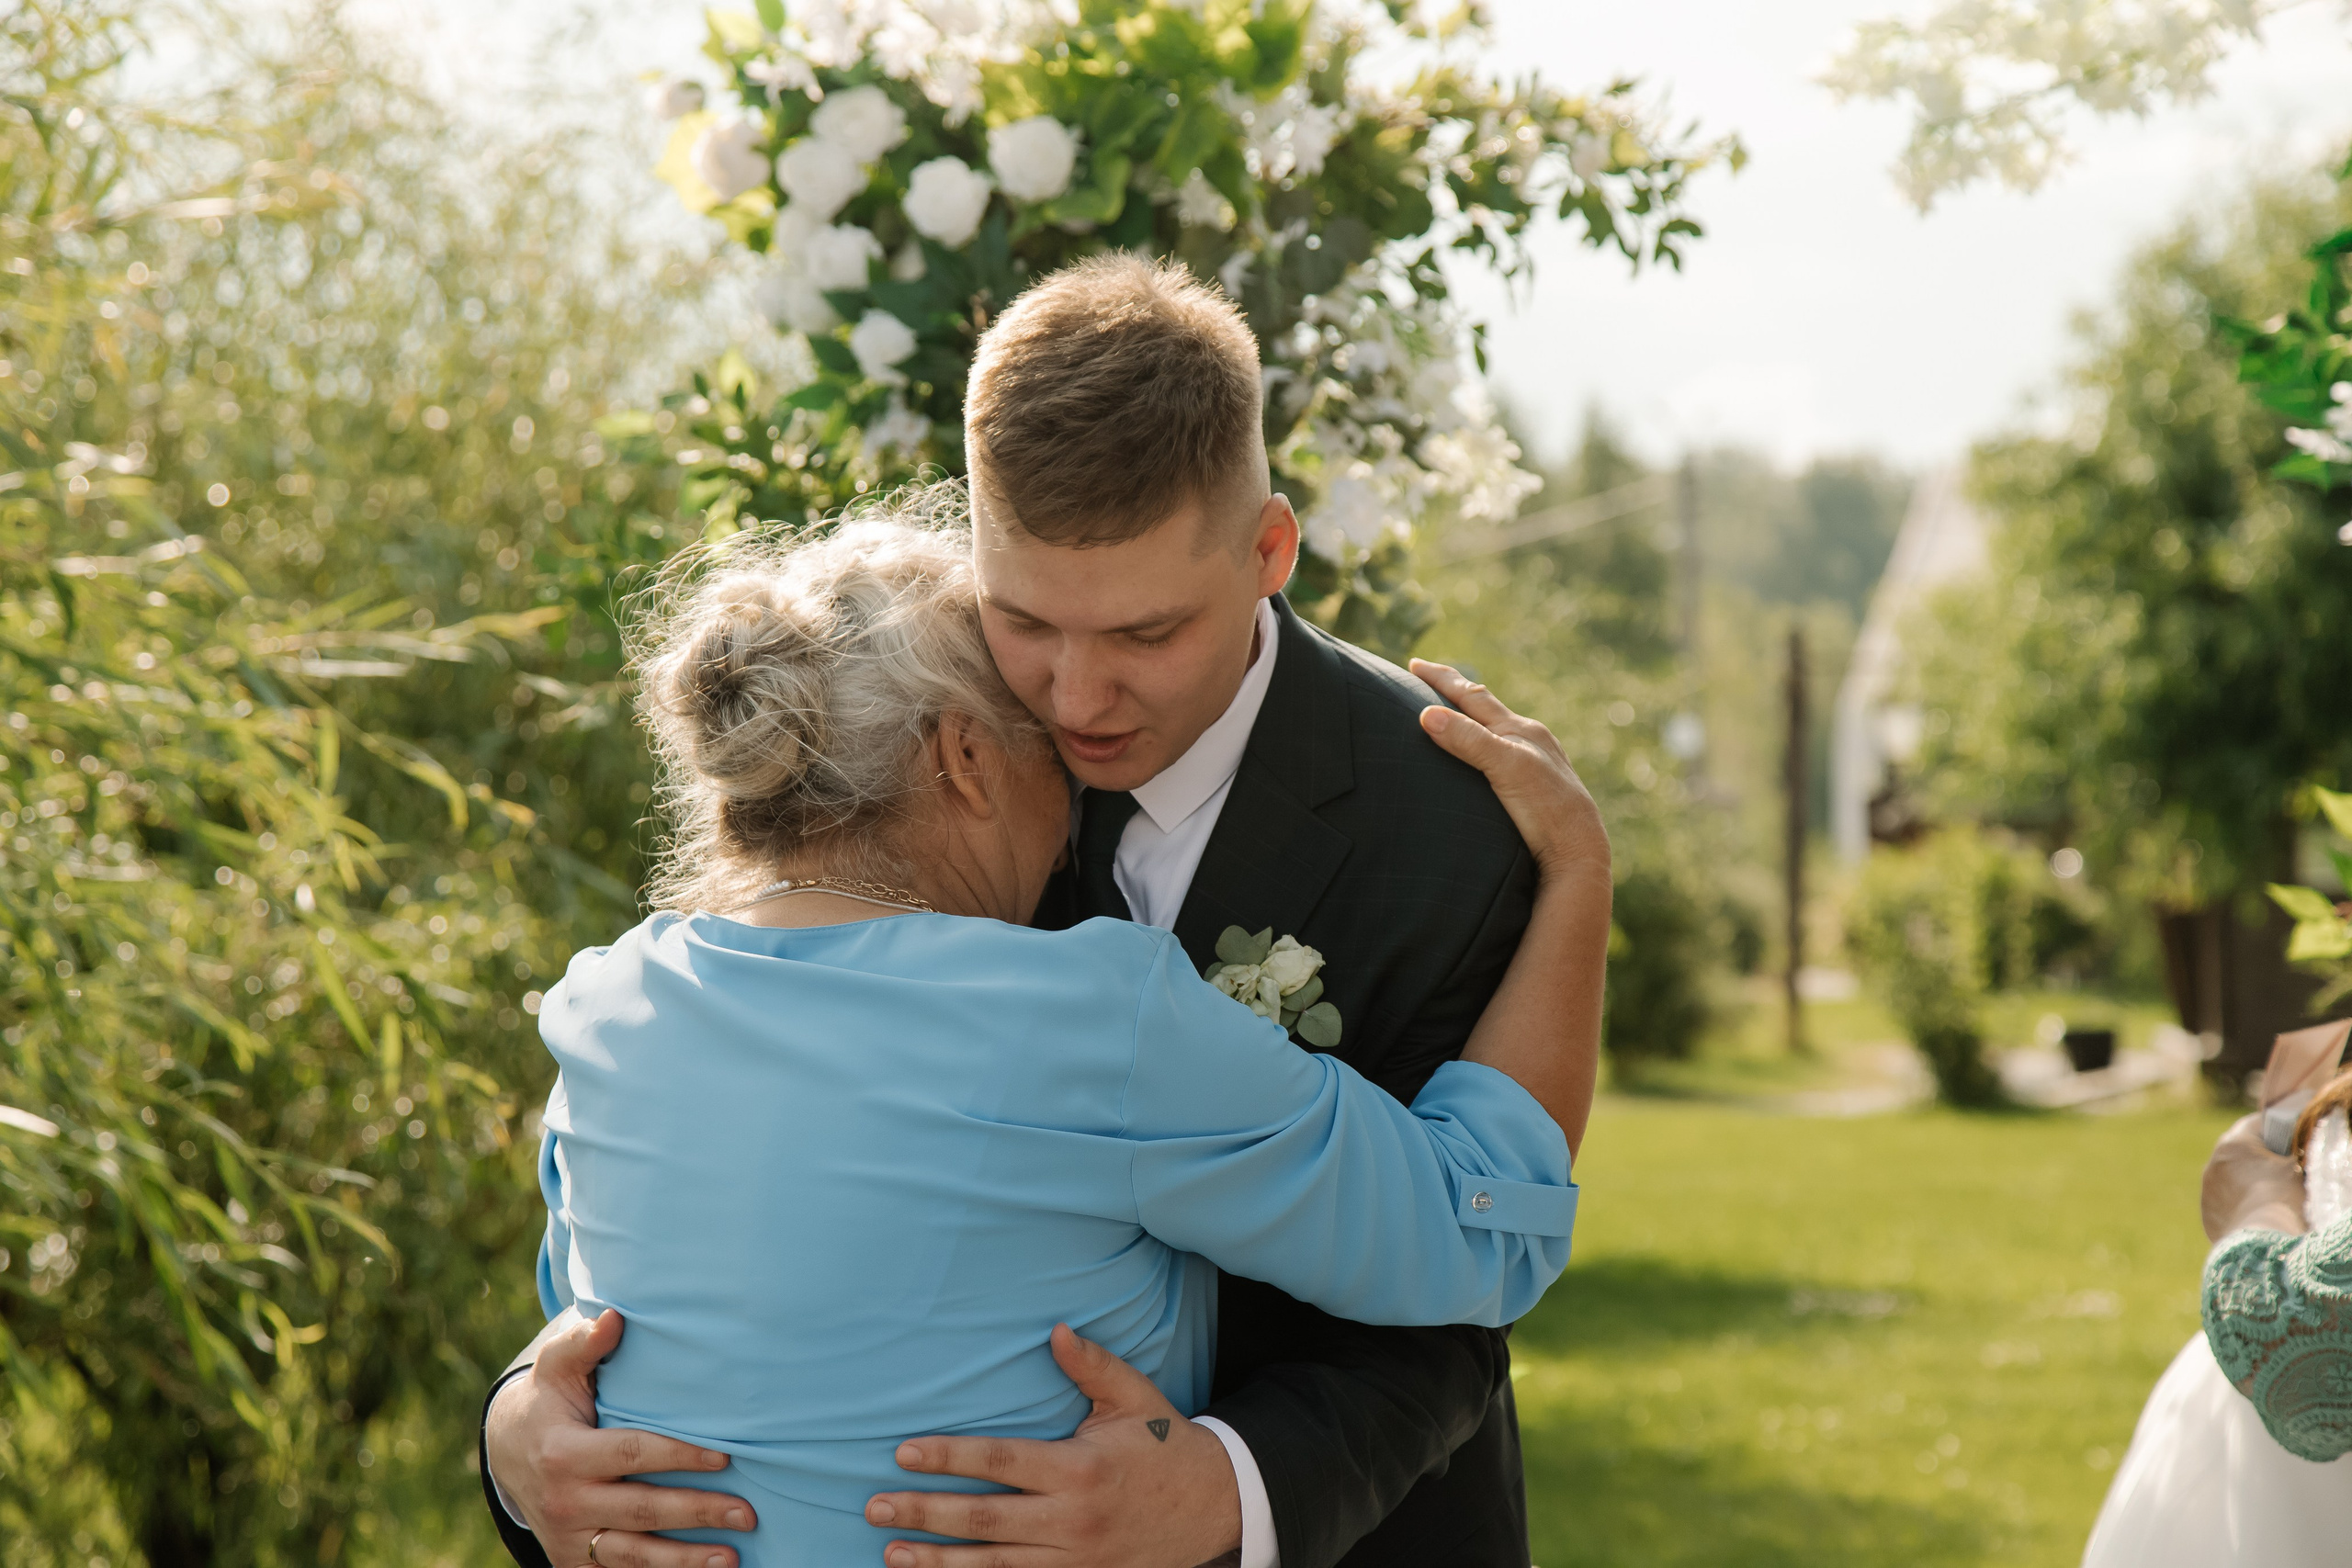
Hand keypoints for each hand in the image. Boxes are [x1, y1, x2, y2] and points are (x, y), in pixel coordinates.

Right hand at [486, 1308, 757, 1567]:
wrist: (506, 1451)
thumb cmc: (549, 1399)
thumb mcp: (557, 1367)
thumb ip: (583, 1343)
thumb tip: (613, 1316)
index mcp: (564, 1453)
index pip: (632, 1455)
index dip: (679, 1456)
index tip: (725, 1456)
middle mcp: (565, 1502)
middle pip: (642, 1509)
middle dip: (697, 1512)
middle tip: (748, 1513)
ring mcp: (568, 1538)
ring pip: (633, 1555)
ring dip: (684, 1560)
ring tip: (733, 1558)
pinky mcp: (573, 1561)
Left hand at [864, 1324, 1241, 1567]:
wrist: (1217, 1506)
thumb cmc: (1165, 1445)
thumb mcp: (1135, 1397)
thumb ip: (1092, 1365)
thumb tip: (1055, 1330)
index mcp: (1081, 1467)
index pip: (1000, 1462)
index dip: (949, 1458)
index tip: (903, 1454)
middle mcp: (1073, 1518)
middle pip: (985, 1519)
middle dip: (926, 1513)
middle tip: (873, 1505)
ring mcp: (1076, 1558)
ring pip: (995, 1565)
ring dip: (938, 1561)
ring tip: (892, 1551)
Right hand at [1411, 660, 1608, 881]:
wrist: (1579, 853)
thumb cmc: (1547, 809)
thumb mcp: (1507, 768)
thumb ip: (1469, 740)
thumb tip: (1428, 714)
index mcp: (1522, 730)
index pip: (1472, 697)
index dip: (1441, 680)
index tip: (1414, 665)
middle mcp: (1530, 741)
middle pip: (1485, 707)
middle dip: (1454, 691)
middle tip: (1425, 675)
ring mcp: (1535, 764)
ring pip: (1497, 730)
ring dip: (1471, 718)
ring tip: (1452, 711)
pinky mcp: (1536, 789)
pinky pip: (1504, 753)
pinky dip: (1485, 744)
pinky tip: (1485, 757)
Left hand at [2200, 1114, 2308, 1241]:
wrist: (2263, 1241)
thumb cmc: (2283, 1198)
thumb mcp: (2297, 1168)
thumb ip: (2293, 1152)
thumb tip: (2292, 1150)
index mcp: (2233, 1145)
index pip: (2256, 1124)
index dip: (2278, 1130)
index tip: (2291, 1140)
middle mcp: (2213, 1164)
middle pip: (2240, 1151)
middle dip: (2261, 1158)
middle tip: (2284, 1169)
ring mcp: (2208, 1191)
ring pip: (2231, 1178)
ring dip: (2248, 1183)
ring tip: (2272, 1196)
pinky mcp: (2208, 1215)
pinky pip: (2226, 1203)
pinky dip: (2240, 1205)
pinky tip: (2259, 1215)